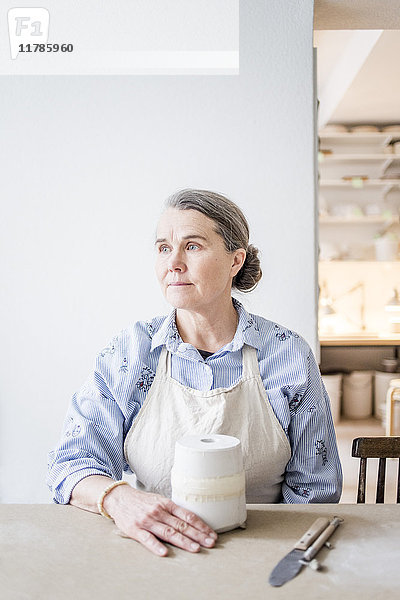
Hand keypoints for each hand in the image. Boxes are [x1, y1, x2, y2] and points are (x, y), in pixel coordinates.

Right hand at [103, 484, 217, 555]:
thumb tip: (191, 520)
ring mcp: (147, 521)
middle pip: (181, 525)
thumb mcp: (159, 500)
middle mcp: (159, 511)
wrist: (119, 498)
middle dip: (198, 535)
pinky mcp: (135, 529)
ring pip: (168, 532)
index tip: (212, 534)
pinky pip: (147, 539)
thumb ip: (173, 510)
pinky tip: (164, 552)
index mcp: (166, 504)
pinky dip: (156, 546)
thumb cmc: (142, 501)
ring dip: (183, 541)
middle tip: (211, 543)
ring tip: (196, 548)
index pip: (187, 515)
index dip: (201, 525)